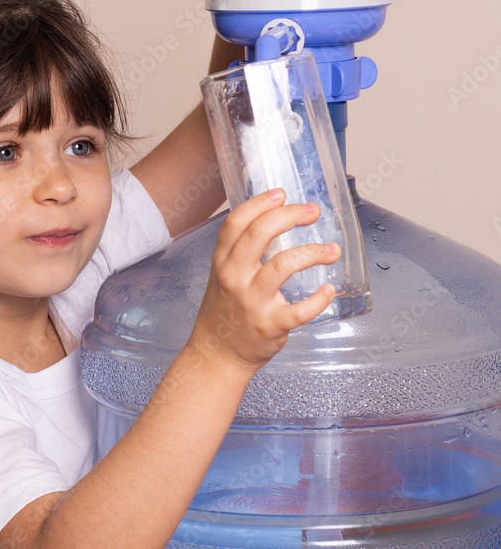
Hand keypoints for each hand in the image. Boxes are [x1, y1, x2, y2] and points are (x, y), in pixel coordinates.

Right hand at [189, 188, 338, 372]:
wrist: (217, 354)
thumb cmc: (225, 312)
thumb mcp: (222, 275)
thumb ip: (241, 252)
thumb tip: (274, 222)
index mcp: (223, 262)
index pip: (236, 223)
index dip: (259, 203)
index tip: (281, 194)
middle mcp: (235, 278)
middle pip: (260, 234)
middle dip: (290, 216)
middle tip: (312, 212)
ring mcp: (252, 301)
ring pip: (283, 265)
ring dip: (313, 253)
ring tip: (331, 250)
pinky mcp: (271, 324)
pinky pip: (301, 309)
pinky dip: (319, 298)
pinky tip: (329, 290)